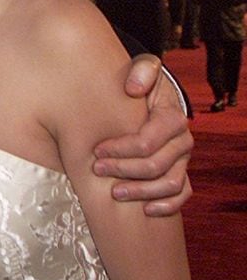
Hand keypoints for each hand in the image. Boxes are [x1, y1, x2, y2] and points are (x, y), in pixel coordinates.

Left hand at [93, 53, 192, 215]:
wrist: (145, 96)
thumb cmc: (138, 83)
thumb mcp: (141, 69)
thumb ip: (141, 71)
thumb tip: (133, 88)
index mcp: (171, 116)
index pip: (148, 141)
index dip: (121, 149)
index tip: (96, 151)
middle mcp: (181, 140)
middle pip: (156, 165)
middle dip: (124, 170)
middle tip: (97, 170)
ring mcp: (182, 159)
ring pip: (170, 183)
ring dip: (141, 192)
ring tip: (114, 193)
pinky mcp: (180, 172)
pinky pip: (182, 194)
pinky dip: (167, 205)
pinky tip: (147, 210)